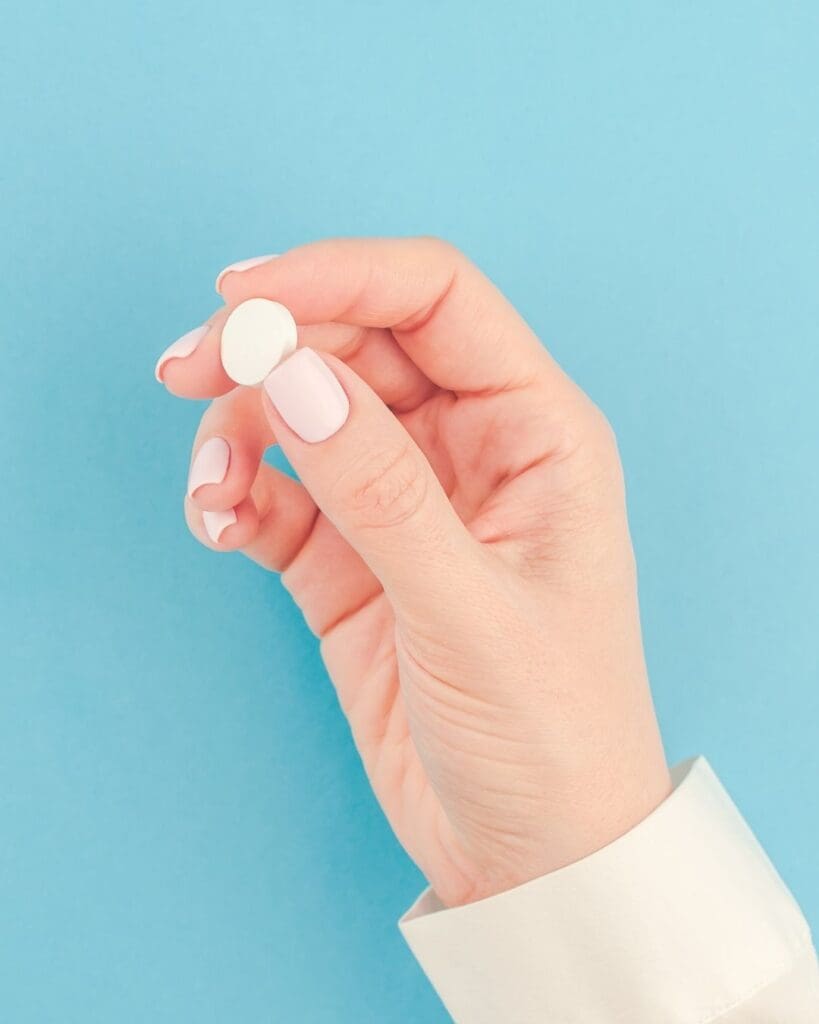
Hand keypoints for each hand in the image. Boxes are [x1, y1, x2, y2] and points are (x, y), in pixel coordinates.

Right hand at [157, 238, 671, 907]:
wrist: (530, 852)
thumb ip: (381, 491)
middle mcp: (470, 448)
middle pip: (355, 345)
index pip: (435, 299)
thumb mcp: (470, 609)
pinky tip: (220, 525)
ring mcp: (405, 502)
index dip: (339, 276)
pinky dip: (237, 495)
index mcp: (535, 431)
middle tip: (186, 372)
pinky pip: (278, 492)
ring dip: (239, 428)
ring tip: (213, 490)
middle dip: (267, 348)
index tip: (243, 298)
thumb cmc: (550, 732)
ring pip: (304, 413)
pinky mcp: (352, 557)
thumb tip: (292, 375)